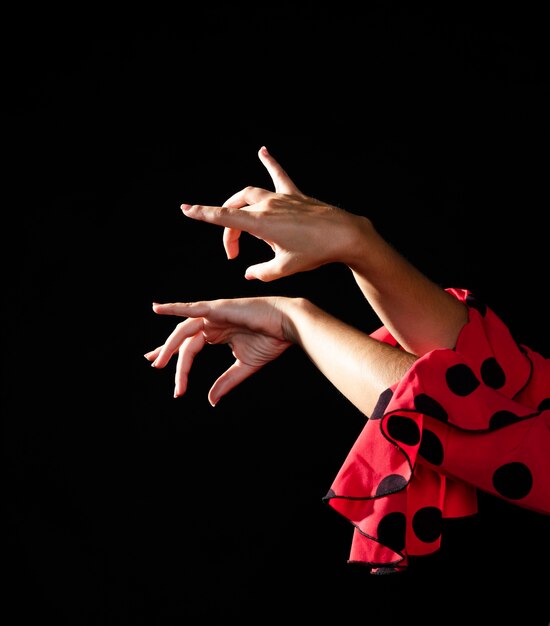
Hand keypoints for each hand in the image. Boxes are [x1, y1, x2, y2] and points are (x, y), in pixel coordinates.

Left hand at [144, 297, 292, 405]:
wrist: (288, 325)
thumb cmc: (271, 340)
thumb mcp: (243, 366)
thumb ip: (225, 381)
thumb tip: (211, 401)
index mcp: (217, 333)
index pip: (190, 346)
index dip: (176, 359)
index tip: (166, 373)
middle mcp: (212, 322)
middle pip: (183, 339)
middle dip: (166, 352)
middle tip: (155, 365)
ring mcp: (214, 314)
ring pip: (184, 329)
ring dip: (169, 345)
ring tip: (159, 361)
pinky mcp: (219, 308)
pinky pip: (193, 309)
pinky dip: (175, 308)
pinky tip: (158, 309)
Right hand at [180, 146, 368, 280]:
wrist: (345, 236)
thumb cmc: (315, 254)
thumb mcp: (284, 269)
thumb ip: (261, 272)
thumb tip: (249, 274)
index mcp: (261, 224)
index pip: (224, 218)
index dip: (202, 214)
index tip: (184, 209)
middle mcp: (267, 205)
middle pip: (235, 211)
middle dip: (228, 232)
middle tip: (232, 254)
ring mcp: (281, 197)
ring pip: (250, 194)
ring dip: (238, 205)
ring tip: (238, 224)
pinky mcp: (295, 194)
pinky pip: (279, 175)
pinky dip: (269, 163)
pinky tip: (262, 151)